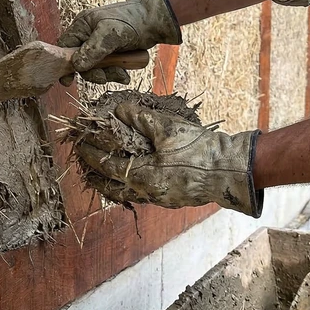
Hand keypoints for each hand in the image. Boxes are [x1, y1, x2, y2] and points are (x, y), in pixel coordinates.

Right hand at [57, 0, 179, 84]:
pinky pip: (108, 70)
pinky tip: (125, 74)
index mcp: (82, 26)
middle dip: (94, 72)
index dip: (64, 63)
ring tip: (122, 73)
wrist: (156, 21)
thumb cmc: (132, 20)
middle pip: (80, 62)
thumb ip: (92, 50)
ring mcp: (100, 46)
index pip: (64, 46)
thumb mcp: (110, 33)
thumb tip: (76, 65)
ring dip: (107, 74)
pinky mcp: (112, 54)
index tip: (68, 79)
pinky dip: (116, 73)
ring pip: (95, 69)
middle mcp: (88, 36)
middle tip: (105, 76)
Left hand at [76, 102, 262, 216]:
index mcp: (142, 176)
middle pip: (110, 186)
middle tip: (82, 158)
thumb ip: (139, 118)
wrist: (231, 170)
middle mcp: (146, 192)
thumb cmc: (199, 149)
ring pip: (124, 192)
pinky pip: (140, 193)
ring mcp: (159, 198)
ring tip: (97, 171)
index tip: (79, 141)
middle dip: (94, 171)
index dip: (90, 151)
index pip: (106, 164)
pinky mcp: (171, 198)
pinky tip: (127, 175)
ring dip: (108, 181)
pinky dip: (127, 183)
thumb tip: (117, 110)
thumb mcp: (167, 127)